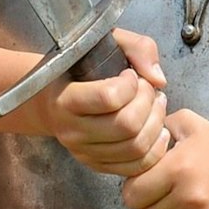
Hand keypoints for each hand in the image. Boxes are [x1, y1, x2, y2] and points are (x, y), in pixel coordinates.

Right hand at [42, 29, 168, 176]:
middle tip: (148, 89)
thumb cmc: (78, 67)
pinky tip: (157, 129)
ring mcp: (83, 152)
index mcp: (65, 98)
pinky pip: (136, 166)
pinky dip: (156, 148)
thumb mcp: (103, 42)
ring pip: (135, 148)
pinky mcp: (96, 165)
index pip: (108, 97)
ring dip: (156, 123)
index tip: (130, 75)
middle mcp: (71, 130)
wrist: (50, 98)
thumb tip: (158, 79)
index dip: (130, 84)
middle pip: (126, 126)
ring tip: (155, 105)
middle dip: (148, 103)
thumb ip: (136, 47)